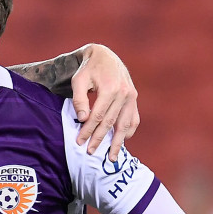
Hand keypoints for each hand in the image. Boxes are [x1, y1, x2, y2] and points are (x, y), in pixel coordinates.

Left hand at [71, 44, 138, 159]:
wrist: (105, 56)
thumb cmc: (88, 69)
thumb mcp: (78, 80)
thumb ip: (79, 100)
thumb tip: (83, 120)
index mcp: (110, 89)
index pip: (98, 116)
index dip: (88, 131)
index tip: (79, 142)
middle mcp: (124, 94)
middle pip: (111, 123)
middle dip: (100, 139)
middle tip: (90, 152)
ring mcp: (132, 96)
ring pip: (125, 124)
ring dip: (119, 142)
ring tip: (112, 157)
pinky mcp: (134, 98)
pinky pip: (134, 118)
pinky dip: (129, 131)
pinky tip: (122, 141)